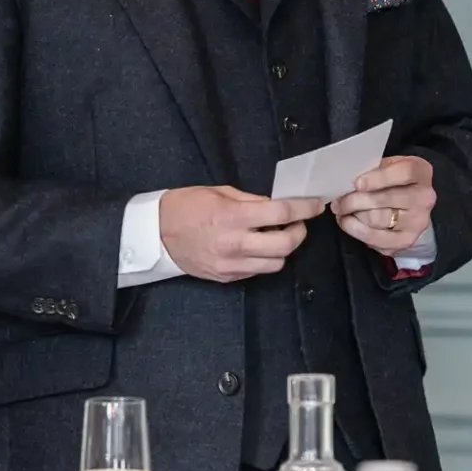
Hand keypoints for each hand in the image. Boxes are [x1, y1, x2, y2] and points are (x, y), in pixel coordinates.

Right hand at [159, 186, 324, 283]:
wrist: (156, 233)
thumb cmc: (186, 207)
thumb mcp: (220, 193)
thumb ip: (252, 201)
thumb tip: (278, 205)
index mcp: (233, 217)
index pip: (281, 214)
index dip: (305, 209)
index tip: (315, 205)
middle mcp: (235, 244)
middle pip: (286, 245)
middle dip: (299, 232)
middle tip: (296, 223)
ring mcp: (231, 264)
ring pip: (276, 264)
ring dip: (282, 249)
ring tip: (274, 235)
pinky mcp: (227, 277)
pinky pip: (257, 271)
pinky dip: (264, 259)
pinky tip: (256, 246)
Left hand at [330, 156, 435, 254]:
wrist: (412, 204)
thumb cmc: (395, 181)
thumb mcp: (389, 166)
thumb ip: (373, 169)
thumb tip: (346, 179)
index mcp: (421, 173)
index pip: (404, 173)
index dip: (379, 178)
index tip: (357, 183)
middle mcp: (424, 199)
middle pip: (385, 199)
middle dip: (354, 200)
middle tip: (338, 200)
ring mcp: (417, 222)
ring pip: (377, 219)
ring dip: (352, 215)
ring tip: (341, 210)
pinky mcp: (406, 241)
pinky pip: (375, 238)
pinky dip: (356, 230)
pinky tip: (348, 222)